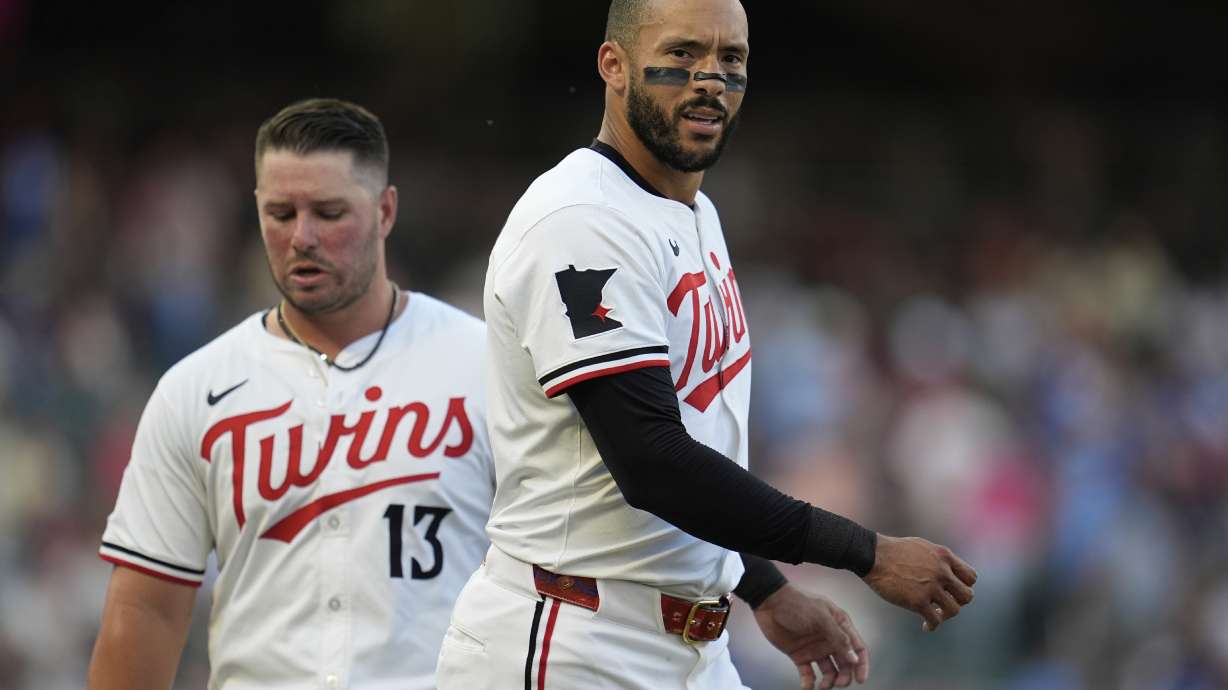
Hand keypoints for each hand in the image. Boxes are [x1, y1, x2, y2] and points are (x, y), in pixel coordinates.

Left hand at [752, 584, 868, 689]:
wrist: (769, 602)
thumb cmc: (797, 603)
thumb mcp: (821, 617)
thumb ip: (839, 638)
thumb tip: (854, 658)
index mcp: (839, 626)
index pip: (857, 647)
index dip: (861, 664)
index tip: (860, 679)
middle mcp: (829, 639)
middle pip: (844, 663)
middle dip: (844, 676)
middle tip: (839, 684)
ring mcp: (815, 648)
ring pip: (828, 671)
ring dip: (828, 681)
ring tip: (822, 686)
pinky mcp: (800, 655)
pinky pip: (807, 673)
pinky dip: (808, 683)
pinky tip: (806, 687)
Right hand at [861, 534, 976, 631]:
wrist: (873, 555)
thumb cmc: (894, 551)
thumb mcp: (923, 547)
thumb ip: (939, 559)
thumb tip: (948, 572)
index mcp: (944, 556)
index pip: (971, 577)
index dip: (964, 586)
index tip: (953, 591)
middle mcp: (942, 571)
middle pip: (967, 596)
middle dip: (958, 602)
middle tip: (945, 604)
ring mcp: (930, 587)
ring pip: (954, 610)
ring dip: (946, 615)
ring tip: (935, 615)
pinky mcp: (917, 601)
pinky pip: (935, 620)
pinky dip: (932, 626)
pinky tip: (925, 626)